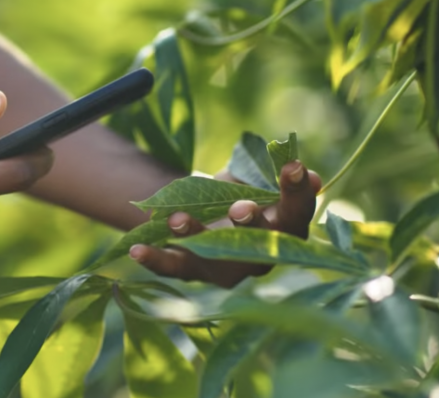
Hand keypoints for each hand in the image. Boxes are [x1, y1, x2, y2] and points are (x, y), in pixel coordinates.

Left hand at [129, 162, 322, 287]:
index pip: (299, 213)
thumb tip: (302, 172)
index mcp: (286, 228)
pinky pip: (173, 268)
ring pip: (215, 260)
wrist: (205, 213)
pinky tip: (136, 250)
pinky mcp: (191, 270)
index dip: (298, 192)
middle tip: (241, 207)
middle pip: (261, 246)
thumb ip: (271, 174)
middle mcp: (260, 256)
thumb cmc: (240, 191)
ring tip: (177, 219)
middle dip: (251, 226)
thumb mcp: (255, 178)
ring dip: (197, 238)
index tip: (294, 167)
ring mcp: (226, 269)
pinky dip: (155, 260)